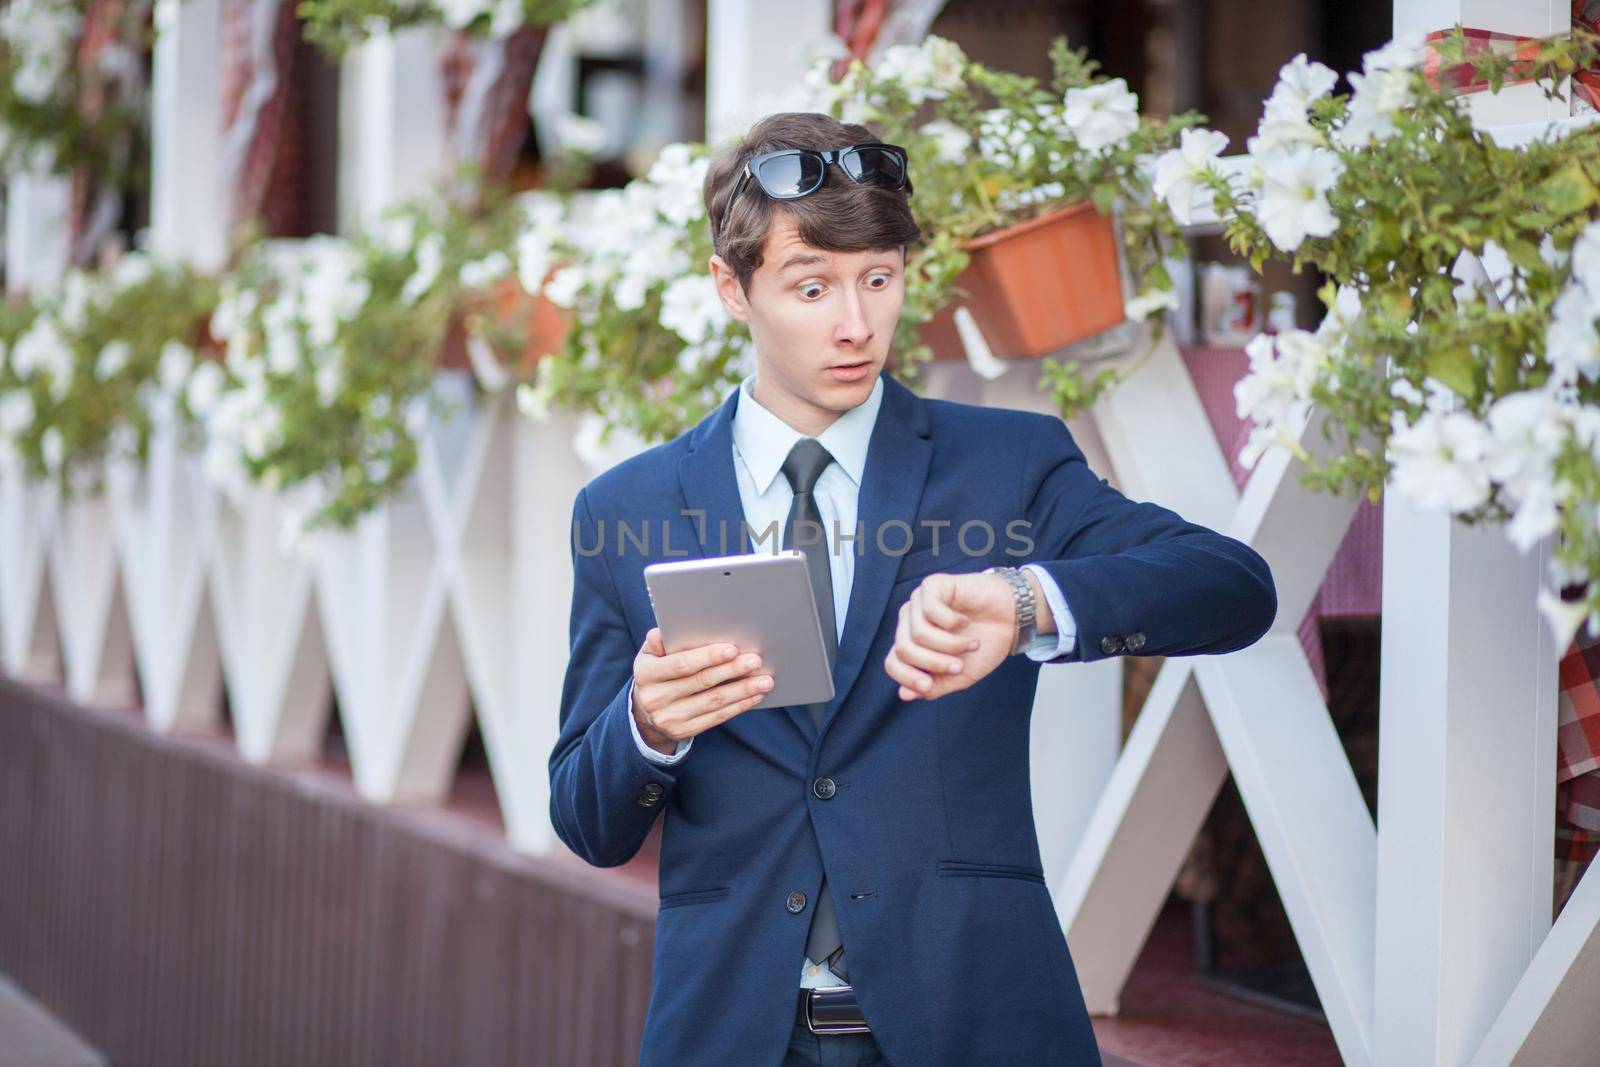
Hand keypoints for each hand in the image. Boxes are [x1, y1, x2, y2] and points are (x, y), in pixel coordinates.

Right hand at [631, 627, 773, 753]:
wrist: (646, 711)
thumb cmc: (657, 672)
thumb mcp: (650, 655)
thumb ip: (658, 642)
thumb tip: (662, 633)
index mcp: (646, 674)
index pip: (681, 664)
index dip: (708, 657)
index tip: (732, 649)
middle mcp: (655, 698)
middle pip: (701, 682)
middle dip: (732, 670)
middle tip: (755, 661)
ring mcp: (669, 718)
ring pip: (713, 702)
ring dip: (742, 690)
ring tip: (765, 680)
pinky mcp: (683, 732)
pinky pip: (716, 718)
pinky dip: (738, 706)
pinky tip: (754, 696)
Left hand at [883, 572, 1021, 700]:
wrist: (1012, 619)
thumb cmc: (984, 646)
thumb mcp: (960, 676)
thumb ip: (934, 687)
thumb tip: (904, 695)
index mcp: (912, 644)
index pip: (892, 663)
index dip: (907, 677)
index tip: (928, 686)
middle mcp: (910, 622)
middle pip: (904, 649)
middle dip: (933, 663)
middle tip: (960, 666)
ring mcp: (919, 603)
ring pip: (919, 633)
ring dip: (950, 644)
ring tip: (972, 644)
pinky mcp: (933, 586)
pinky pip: (931, 610)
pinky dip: (952, 623)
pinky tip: (964, 622)